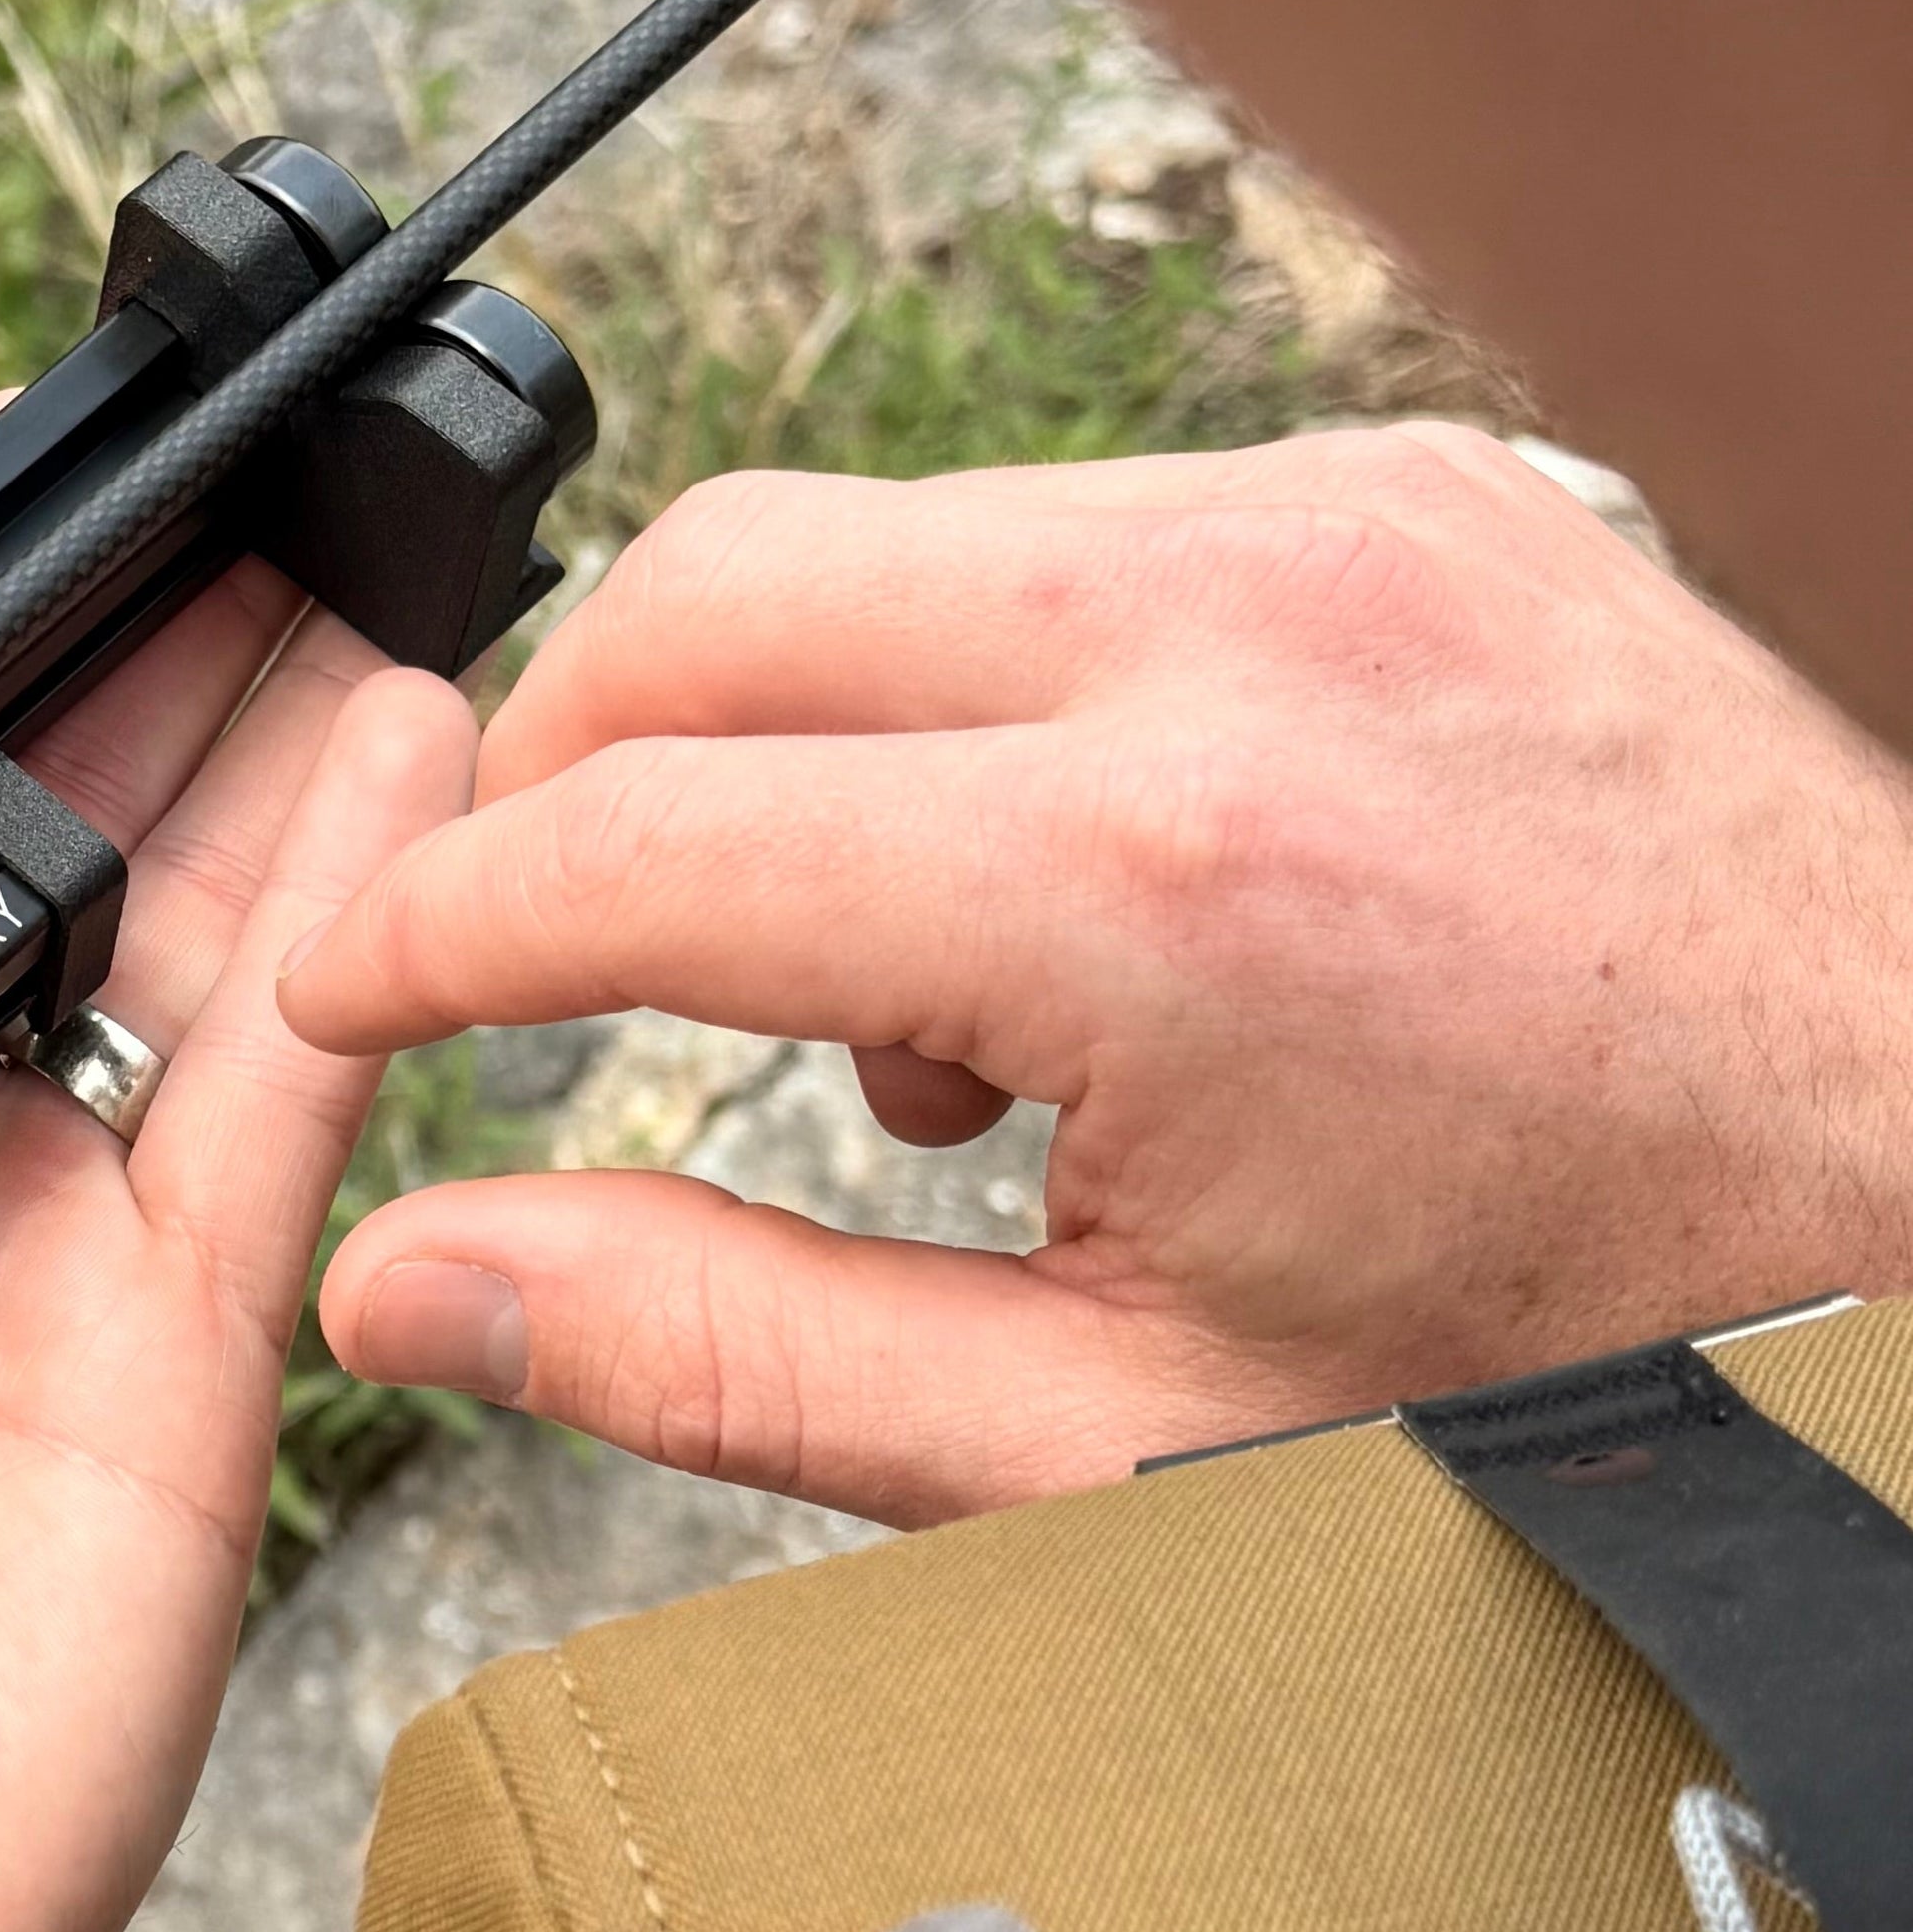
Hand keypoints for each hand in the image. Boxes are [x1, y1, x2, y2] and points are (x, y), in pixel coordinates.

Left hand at [0, 571, 473, 1931]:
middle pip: (33, 833)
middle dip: (138, 632)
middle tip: (240, 426)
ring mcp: (33, 1263)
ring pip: (194, 925)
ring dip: (287, 721)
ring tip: (368, 508)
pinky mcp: (166, 1377)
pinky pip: (275, 1108)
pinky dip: (360, 927)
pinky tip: (419, 736)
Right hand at [280, 423, 1912, 1525]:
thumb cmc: (1589, 1348)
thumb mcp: (1119, 1445)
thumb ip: (722, 1350)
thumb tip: (415, 1282)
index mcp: (1152, 891)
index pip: (631, 843)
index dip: (424, 933)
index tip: (341, 1004)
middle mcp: (1238, 632)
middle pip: (705, 592)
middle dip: (554, 779)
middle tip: (529, 970)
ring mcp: (1342, 519)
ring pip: (875, 535)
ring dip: (780, 738)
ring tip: (898, 1016)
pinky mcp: (1408, 486)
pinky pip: (1065, 524)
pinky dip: (974, 687)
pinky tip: (1066, 903)